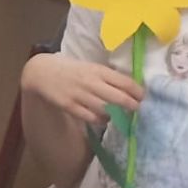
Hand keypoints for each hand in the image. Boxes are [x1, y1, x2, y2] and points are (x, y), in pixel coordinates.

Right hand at [23, 53, 142, 125]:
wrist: (42, 72)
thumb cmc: (71, 69)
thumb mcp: (91, 67)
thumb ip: (108, 77)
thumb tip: (131, 88)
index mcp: (98, 70)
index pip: (125, 82)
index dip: (139, 92)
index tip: (145, 98)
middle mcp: (91, 83)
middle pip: (120, 98)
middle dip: (133, 106)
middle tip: (138, 110)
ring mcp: (80, 95)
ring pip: (107, 110)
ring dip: (116, 115)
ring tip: (119, 115)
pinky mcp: (70, 106)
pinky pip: (91, 118)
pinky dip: (100, 120)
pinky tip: (102, 118)